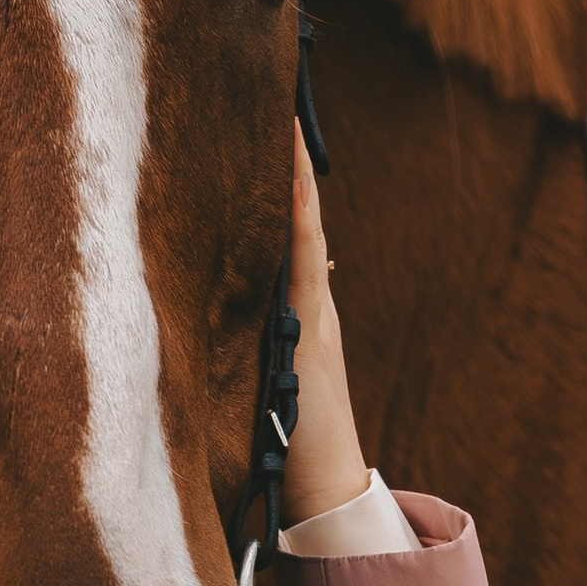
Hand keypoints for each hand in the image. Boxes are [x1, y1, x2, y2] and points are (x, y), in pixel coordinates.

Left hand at [280, 123, 373, 527]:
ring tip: (286, 119)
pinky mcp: (309, 326)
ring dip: (297, 175)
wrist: (324, 486)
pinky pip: (303, 258)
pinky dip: (302, 214)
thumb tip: (262, 300)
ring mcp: (313, 311)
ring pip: (303, 227)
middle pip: (300, 218)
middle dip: (293, 163)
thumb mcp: (273, 380)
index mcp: (299, 313)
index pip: (292, 234)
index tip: (274, 129)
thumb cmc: (289, 440)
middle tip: (280, 100)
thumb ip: (269, 341)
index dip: (286, 182)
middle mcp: (310, 303)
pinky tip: (296, 177)